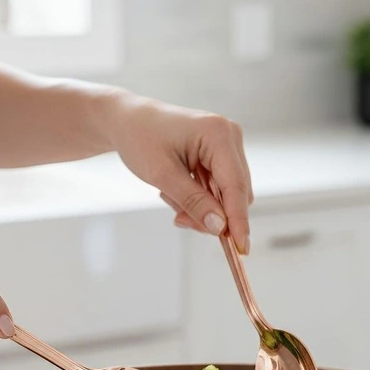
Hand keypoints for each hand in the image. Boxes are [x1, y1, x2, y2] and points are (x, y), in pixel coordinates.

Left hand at [107, 94, 252, 253]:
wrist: (127, 120)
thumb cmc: (140, 137)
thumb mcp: (162, 174)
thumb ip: (193, 201)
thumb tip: (219, 227)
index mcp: (218, 134)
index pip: (236, 186)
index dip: (238, 220)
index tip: (241, 248)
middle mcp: (229, 137)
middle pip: (236, 193)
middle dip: (211, 214)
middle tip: (179, 219)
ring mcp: (226, 145)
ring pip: (227, 195)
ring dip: (201, 206)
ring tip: (169, 196)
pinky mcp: (220, 155)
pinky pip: (218, 189)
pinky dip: (199, 198)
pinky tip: (176, 190)